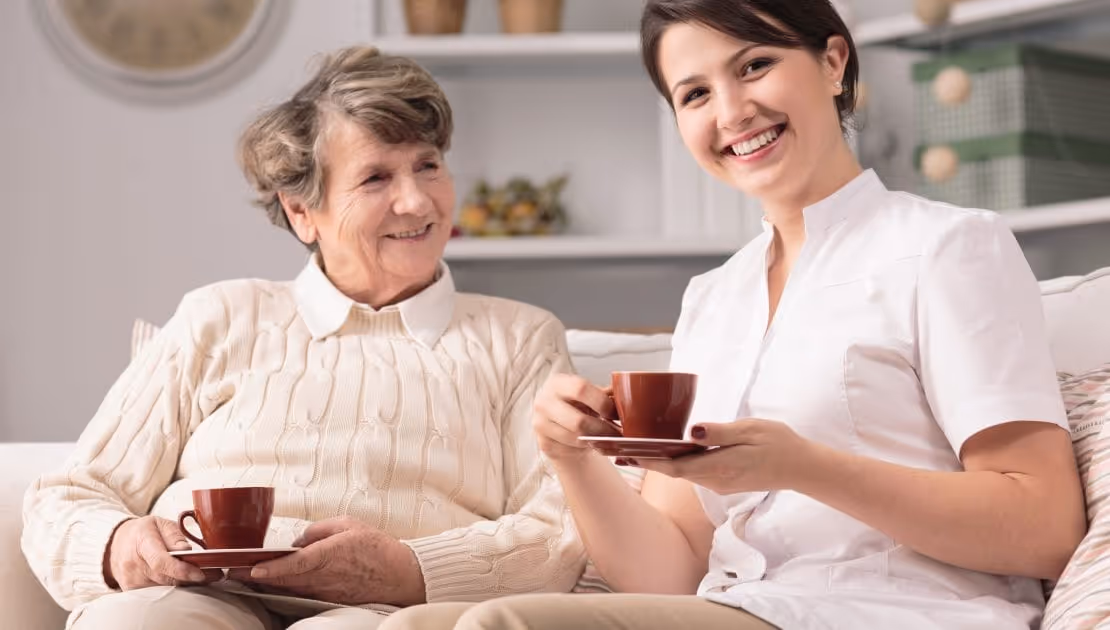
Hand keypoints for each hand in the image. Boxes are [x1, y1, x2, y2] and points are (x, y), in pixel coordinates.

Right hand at [104, 516, 221, 589]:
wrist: (116, 543)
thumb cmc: (142, 531)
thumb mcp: (160, 523)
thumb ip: (175, 536)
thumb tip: (186, 551)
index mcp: (142, 542)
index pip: (161, 562)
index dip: (182, 570)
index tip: (200, 573)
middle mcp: (133, 563)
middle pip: (165, 578)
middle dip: (190, 577)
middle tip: (211, 574)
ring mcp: (130, 579)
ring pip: (162, 587)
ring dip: (181, 583)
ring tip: (195, 575)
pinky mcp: (130, 590)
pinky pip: (154, 593)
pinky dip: (169, 587)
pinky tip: (178, 580)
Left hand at [239, 517, 424, 605]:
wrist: (400, 575)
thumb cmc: (377, 547)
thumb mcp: (349, 524)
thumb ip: (320, 529)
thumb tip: (299, 540)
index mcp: (331, 554)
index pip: (296, 563)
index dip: (273, 568)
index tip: (253, 569)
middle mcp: (326, 575)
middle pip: (286, 579)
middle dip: (259, 577)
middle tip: (235, 572)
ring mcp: (327, 589)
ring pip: (291, 588)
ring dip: (268, 584)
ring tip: (246, 578)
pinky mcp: (330, 598)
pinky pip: (303, 593)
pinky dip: (286, 590)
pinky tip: (273, 586)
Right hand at [532, 374, 620, 461]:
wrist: (556, 424)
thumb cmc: (576, 406)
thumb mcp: (587, 395)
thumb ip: (605, 394)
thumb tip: (629, 396)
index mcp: (557, 383)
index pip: (580, 389)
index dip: (601, 402)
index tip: (615, 413)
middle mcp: (544, 402)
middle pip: (578, 421)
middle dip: (603, 430)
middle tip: (618, 434)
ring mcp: (541, 424)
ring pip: (575, 438)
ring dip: (596, 441)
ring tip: (608, 438)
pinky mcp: (543, 443)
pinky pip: (570, 450)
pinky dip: (585, 449)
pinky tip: (592, 444)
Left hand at [626, 419, 815, 493]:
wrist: (801, 467)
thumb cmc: (777, 443)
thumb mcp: (750, 430)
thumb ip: (719, 433)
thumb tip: (692, 431)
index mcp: (718, 467)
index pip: (673, 465)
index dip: (646, 459)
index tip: (622, 452)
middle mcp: (713, 480)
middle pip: (670, 470)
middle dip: (641, 460)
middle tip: (611, 449)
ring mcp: (718, 483)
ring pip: (680, 472)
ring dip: (654, 461)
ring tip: (626, 449)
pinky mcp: (722, 480)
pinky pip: (692, 472)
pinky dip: (673, 462)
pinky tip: (661, 452)